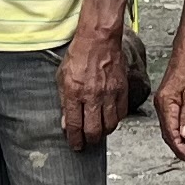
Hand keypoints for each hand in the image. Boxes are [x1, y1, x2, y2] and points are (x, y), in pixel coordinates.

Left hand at [58, 28, 133, 149]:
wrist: (99, 39)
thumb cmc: (79, 55)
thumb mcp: (62, 77)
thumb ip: (64, 101)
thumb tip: (66, 122)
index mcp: (74, 92)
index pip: (74, 125)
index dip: (75, 140)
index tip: (75, 145)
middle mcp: (92, 95)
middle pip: (94, 131)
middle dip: (90, 141)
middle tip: (87, 142)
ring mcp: (109, 94)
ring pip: (110, 125)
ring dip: (103, 132)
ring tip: (98, 131)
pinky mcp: (122, 90)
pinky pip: (121, 114)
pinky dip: (116, 120)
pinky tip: (110, 118)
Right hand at [153, 45, 184, 164]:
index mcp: (165, 104)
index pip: (171, 134)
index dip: (182, 149)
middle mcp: (162, 104)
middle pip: (169, 134)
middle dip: (183, 149)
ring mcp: (166, 101)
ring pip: (172, 128)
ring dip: (184, 141)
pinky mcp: (172, 98)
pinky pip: (175, 120)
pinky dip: (184, 131)